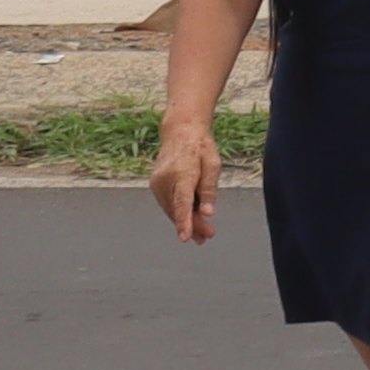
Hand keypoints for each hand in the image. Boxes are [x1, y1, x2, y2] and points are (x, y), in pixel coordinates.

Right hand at [146, 118, 219, 241]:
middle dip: (192, 225)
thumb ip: (209, 189)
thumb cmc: (200, 147)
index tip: (185, 238)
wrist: (180, 132)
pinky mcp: (155, 185)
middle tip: (207, 237)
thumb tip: (208, 212)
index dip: (184, 221)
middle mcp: (165, 179)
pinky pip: (168, 203)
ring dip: (185, 222)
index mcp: (182, 172)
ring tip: (202, 234)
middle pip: (177, 209)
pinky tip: (191, 219)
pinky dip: (178, 212)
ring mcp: (157, 183)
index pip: (182, 202)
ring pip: (171, 209)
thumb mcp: (213, 164)